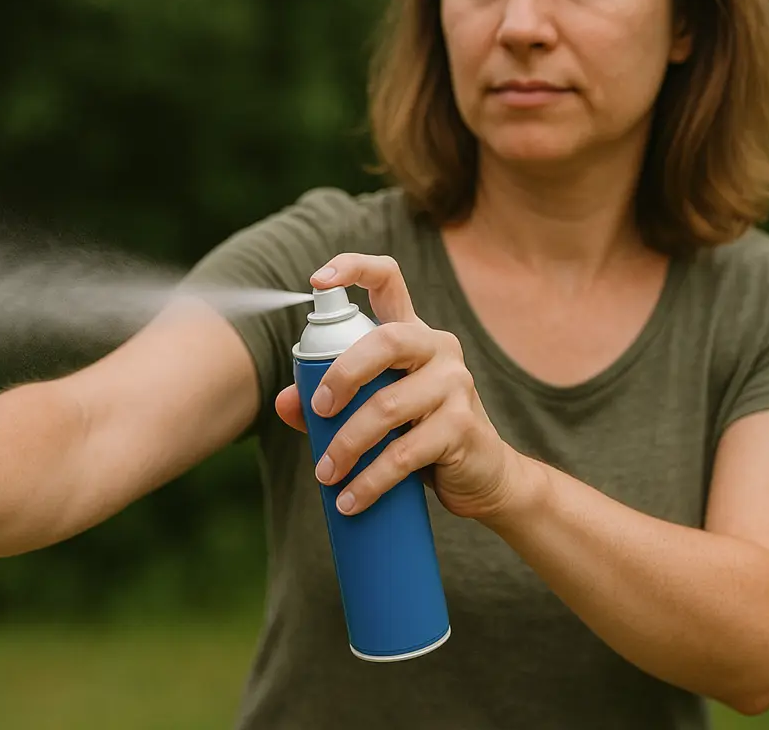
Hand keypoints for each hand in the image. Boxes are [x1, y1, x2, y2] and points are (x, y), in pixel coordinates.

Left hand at [275, 253, 525, 520]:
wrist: (484, 478)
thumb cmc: (418, 435)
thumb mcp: (373, 412)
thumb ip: (327, 401)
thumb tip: (283, 402)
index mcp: (411, 334)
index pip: (388, 280)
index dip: (353, 268)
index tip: (317, 279)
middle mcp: (437, 348)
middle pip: (385, 341)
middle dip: (341, 375)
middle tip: (318, 411)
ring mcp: (455, 386)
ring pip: (388, 407)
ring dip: (347, 445)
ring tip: (326, 475)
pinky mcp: (462, 427)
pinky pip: (405, 453)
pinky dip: (370, 481)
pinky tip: (350, 500)